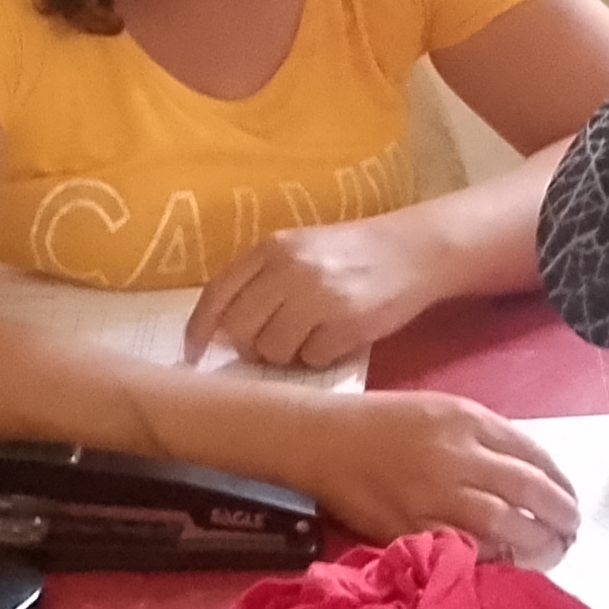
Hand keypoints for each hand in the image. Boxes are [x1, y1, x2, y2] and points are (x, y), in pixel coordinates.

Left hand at [189, 219, 442, 369]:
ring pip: (273, 350)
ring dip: (288, 355)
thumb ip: (261, 281)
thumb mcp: (299, 251)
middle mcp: (289, 269)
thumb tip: (223, 333)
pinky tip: (337, 337)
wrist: (414, 251)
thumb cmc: (351, 256)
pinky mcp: (346, 323)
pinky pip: (311, 359)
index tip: (193, 355)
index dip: (199, 331)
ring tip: (312, 336)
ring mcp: (318, 296)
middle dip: (251, 347)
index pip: (217, 294)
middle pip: (241, 330)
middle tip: (276, 343)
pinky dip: (321, 357)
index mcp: (271, 248)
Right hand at [284, 390, 582, 567]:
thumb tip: (531, 474)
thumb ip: (486, 437)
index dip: (561, 483)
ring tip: (551, 551)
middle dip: (559, 515)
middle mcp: (456, 455)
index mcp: (468, 420)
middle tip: (571, 531)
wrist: (322, 441)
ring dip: (536, 542)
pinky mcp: (410, 526)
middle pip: (528, 490)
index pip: (534, 455)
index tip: (570, 500)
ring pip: (503, 524)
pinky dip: (491, 557)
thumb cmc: (384, 423)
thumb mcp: (442, 410)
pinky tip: (507, 562)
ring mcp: (433, 494)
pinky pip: (463, 547)